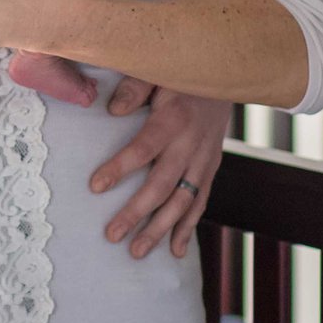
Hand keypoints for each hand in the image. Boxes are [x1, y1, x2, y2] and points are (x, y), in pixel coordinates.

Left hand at [88, 87, 234, 258]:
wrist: (227, 77)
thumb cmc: (180, 74)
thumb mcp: (157, 71)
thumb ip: (135, 88)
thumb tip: (112, 110)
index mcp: (174, 119)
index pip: (144, 148)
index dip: (120, 168)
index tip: (95, 187)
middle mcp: (192, 145)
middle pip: (162, 185)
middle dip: (137, 213)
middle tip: (112, 235)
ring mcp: (204, 160)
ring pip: (183, 202)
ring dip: (160, 230)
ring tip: (136, 252)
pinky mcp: (211, 169)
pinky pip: (200, 203)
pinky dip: (188, 228)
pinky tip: (174, 251)